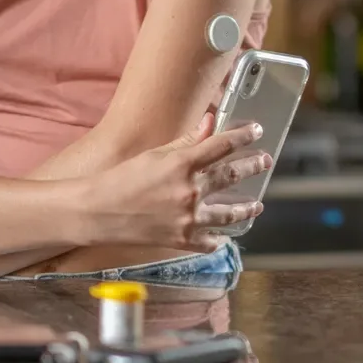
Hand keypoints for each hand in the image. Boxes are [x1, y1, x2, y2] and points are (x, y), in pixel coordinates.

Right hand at [84, 122, 269, 250]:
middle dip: (253, 166)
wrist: (97, 213)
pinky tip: (225, 236)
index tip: (257, 131)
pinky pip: (210, 241)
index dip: (243, 136)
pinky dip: (218, 238)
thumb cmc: (122, 179)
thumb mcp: (155, 155)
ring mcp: (188, 218)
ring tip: (257, 205)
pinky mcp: (181, 240)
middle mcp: (189, 191)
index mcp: (182, 164)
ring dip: (246, 208)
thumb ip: (187, 141)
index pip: (222, 145)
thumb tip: (211, 122)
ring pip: (229, 213)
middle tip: (265, 161)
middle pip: (232, 175)